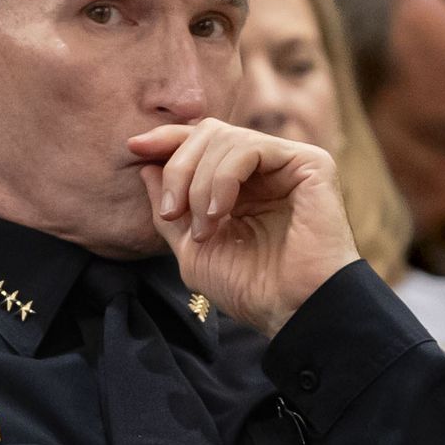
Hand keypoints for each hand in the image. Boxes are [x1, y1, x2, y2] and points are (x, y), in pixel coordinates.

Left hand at [129, 119, 358, 337]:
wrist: (293, 310)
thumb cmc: (250, 289)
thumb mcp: (192, 250)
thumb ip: (170, 210)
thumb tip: (145, 166)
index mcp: (241, 185)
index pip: (201, 143)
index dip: (167, 141)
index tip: (134, 148)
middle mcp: (266, 169)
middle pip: (207, 133)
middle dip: (179, 169)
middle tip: (172, 213)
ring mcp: (288, 164)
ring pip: (225, 138)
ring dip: (200, 184)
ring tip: (205, 229)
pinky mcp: (310, 163)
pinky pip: (251, 147)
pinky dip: (223, 177)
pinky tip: (220, 213)